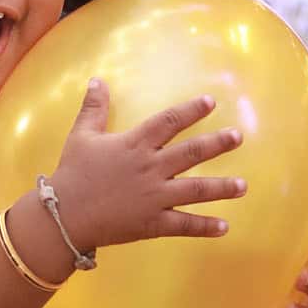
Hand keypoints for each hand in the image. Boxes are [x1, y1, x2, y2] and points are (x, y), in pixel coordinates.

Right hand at [51, 81, 245, 251]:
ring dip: (221, 187)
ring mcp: (154, 197)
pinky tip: (224, 226)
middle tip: (238, 137)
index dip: (191, 110)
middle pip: (191, 152)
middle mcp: (150, 168)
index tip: (211, 102)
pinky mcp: (152, 223)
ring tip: (243, 186)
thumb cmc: (72, 173)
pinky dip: (204, 227)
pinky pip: (184, 225)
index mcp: (135, 145)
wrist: (64, 215)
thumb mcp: (81, 136)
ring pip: (195, 190)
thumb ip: (94, 108)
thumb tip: (98, 80)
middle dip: (217, 144)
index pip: (169, 121)